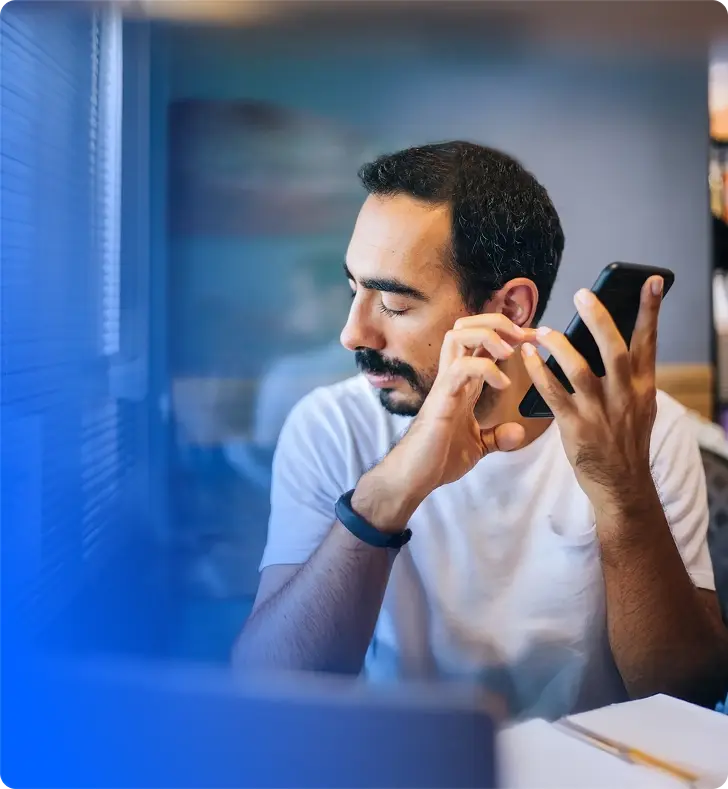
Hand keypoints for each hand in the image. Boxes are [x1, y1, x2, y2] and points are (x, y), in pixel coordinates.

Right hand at [355, 314, 532, 529]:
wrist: (414, 478)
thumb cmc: (438, 459)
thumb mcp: (477, 446)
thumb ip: (496, 436)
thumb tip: (517, 431)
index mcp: (462, 383)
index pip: (480, 342)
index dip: (507, 333)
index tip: (532, 338)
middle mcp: (452, 376)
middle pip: (465, 325)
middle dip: (496, 321)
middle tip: (522, 336)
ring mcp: (445, 384)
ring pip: (458, 335)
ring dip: (489, 335)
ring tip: (510, 352)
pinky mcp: (442, 398)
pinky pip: (462, 367)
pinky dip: (486, 368)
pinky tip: (503, 384)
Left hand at [522, 276, 662, 517]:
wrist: (621, 484)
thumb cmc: (626, 440)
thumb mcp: (639, 407)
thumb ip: (628, 377)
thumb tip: (612, 343)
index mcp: (642, 387)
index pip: (648, 342)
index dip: (650, 311)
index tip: (652, 282)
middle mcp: (624, 396)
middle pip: (614, 350)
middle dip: (599, 320)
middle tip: (582, 295)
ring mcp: (600, 412)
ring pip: (580, 370)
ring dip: (559, 345)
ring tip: (542, 329)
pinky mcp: (576, 427)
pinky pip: (553, 394)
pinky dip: (539, 372)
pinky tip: (528, 357)